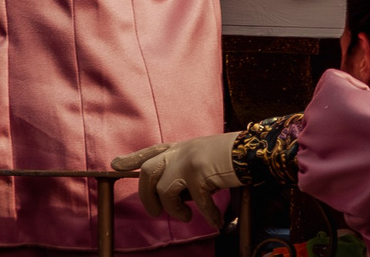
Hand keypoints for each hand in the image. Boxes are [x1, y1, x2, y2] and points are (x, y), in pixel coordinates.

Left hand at [111, 132, 237, 222]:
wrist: (253, 149)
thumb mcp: (203, 155)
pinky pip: (196, 204)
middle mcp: (181, 151)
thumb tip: (171, 192)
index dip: (132, 159)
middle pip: (148, 171)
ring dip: (174, 210)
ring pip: (164, 190)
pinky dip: (206, 216)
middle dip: (146, 195)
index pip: (151, 151)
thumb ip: (185, 167)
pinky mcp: (199, 174)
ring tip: (186, 217)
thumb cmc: (232, 156)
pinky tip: (215, 222)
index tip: (115, 165)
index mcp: (181, 147)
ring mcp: (188, 161)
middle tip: (155, 212)